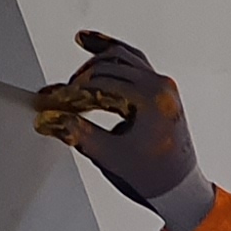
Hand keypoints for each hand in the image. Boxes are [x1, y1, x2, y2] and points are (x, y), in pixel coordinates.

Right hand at [31, 31, 208, 224]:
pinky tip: (89, 43)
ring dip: (93, 62)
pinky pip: (134, 62)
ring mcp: (163, 85)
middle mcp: (161, 87)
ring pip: (123, 57)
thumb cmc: (153, 176)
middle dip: (80, 79)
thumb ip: (78, 133)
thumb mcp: (110, 155)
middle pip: (111, 66)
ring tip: (70, 73)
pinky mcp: (160, 88)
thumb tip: (50, 118)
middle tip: (58, 95)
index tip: (52, 99)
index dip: (71, 91)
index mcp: (151, 101)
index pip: (101, 84)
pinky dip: (112, 54)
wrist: (179, 188)